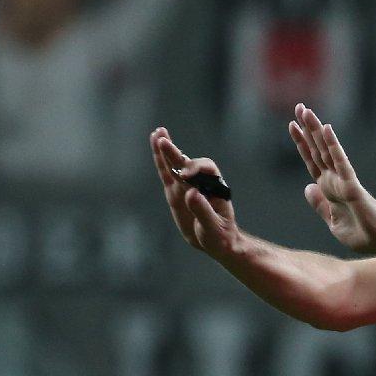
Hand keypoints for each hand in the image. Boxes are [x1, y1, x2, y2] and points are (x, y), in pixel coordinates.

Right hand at [149, 126, 238, 260]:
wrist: (216, 242)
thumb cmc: (219, 236)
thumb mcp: (213, 227)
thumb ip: (203, 211)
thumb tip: (191, 193)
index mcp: (215, 188)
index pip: (207, 169)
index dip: (196, 168)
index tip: (185, 176)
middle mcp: (200, 184)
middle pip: (187, 163)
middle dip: (175, 153)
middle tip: (162, 139)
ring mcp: (186, 187)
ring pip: (175, 166)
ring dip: (166, 151)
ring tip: (158, 133)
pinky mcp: (175, 194)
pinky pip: (166, 175)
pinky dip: (160, 161)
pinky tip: (155, 144)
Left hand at [288, 104, 375, 256]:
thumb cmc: (363, 235)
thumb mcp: (334, 222)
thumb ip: (320, 205)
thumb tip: (307, 187)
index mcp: (329, 190)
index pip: (312, 161)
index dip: (302, 143)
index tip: (291, 125)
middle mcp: (335, 181)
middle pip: (317, 149)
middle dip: (307, 129)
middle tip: (299, 106)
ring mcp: (343, 181)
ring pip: (326, 150)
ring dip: (316, 130)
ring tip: (306, 111)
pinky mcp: (352, 185)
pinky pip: (341, 162)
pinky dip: (333, 145)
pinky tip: (326, 129)